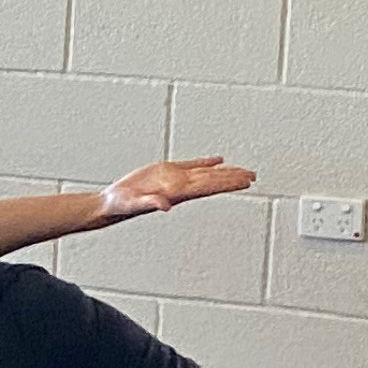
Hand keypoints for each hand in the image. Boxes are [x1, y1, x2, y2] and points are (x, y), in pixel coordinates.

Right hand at [103, 156, 255, 219]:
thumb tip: (165, 207)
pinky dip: (207, 162)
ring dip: (225, 172)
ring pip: (207, 173)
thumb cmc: (124, 206)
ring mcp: (176, 178)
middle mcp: (182, 186)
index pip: (210, 186)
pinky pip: (192, 165)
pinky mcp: (167, 171)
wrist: (114, 203)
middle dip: (234, 178)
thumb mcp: (136, 204)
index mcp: (179, 192)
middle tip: (254, 176)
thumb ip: (151, 204)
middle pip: (214, 180)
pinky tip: (218, 160)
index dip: (228, 183)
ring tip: (243, 171)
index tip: (246, 182)